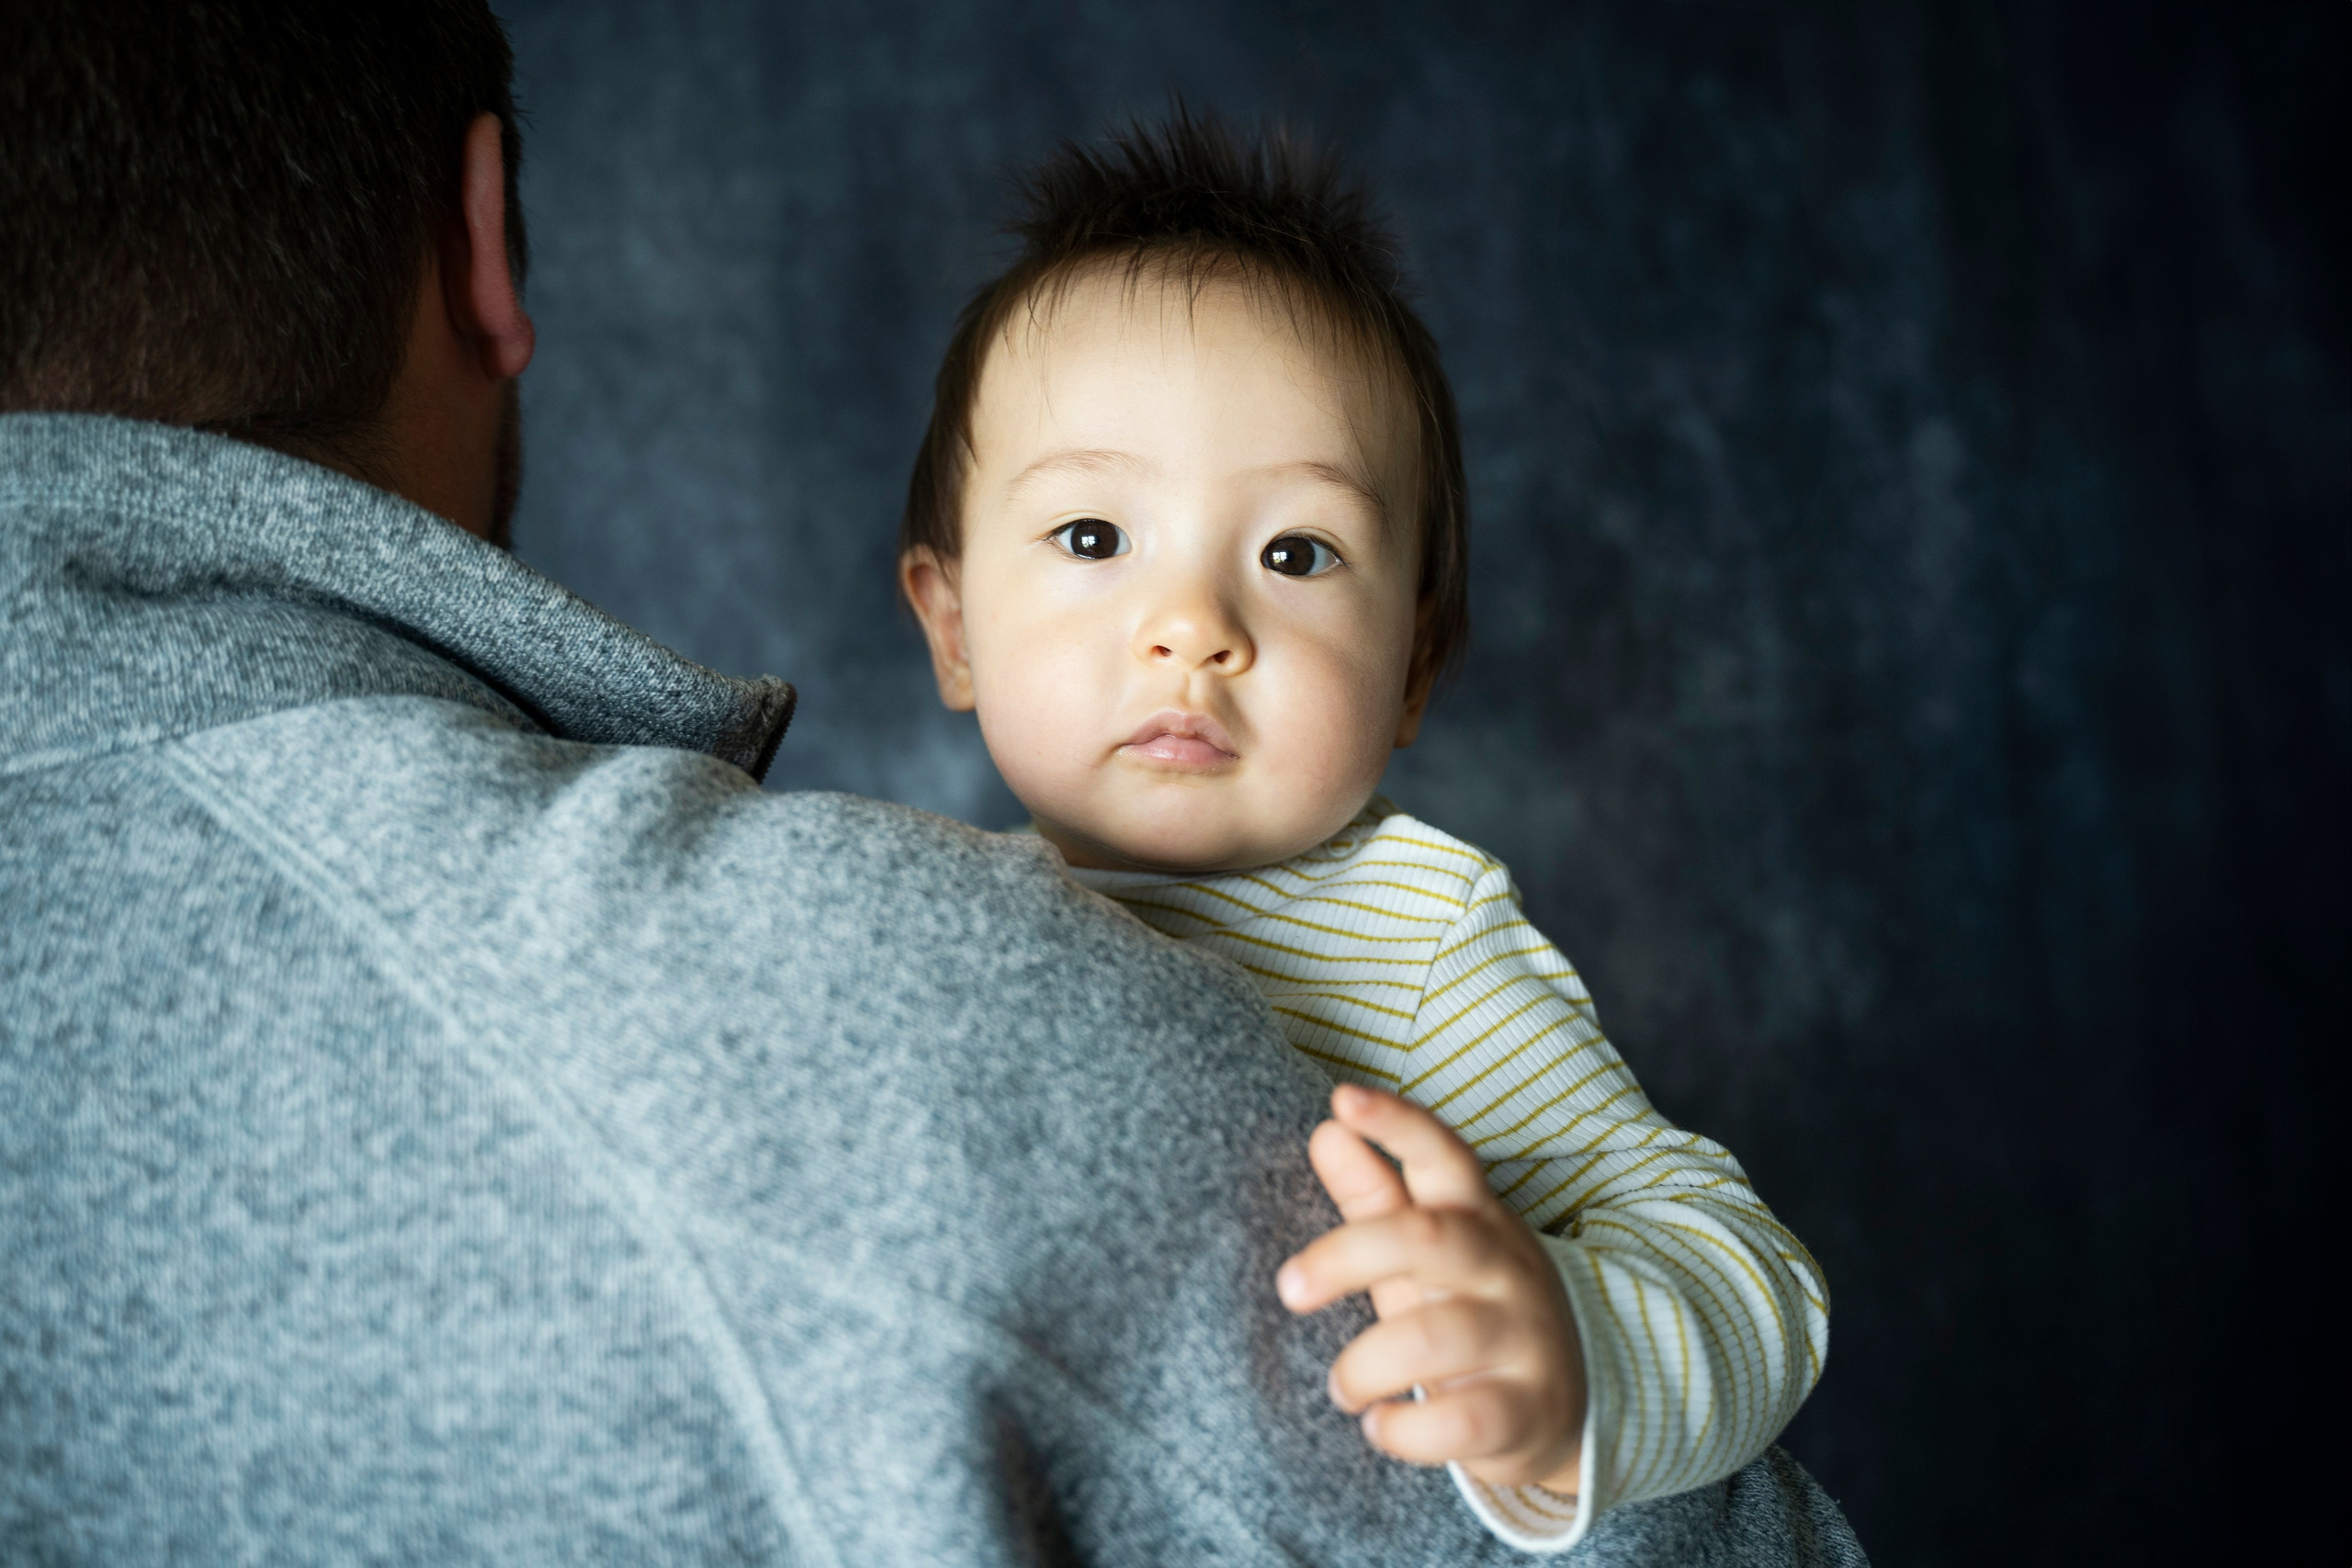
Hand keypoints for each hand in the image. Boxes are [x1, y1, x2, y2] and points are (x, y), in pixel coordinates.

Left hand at [1275, 1084, 1586, 1494]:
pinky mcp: (1526, 1412)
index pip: (1444, 1157)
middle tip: (1289, 1288)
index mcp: (1477, 1220)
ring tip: (1341, 1387)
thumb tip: (1326, 1131)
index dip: (1397, 1125)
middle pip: (1429, 1239)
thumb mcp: (1427, 1255)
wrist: (1570, 1408)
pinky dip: (1403, 1430)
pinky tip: (1378, 1428)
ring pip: (1437, 1337)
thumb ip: (1377, 1197)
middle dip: (1347, 1255)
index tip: (1342, 1100)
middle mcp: (1505, 1270)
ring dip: (1365, 1365)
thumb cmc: (1473, 1314)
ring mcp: (1523, 1340)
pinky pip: (1460, 1422)